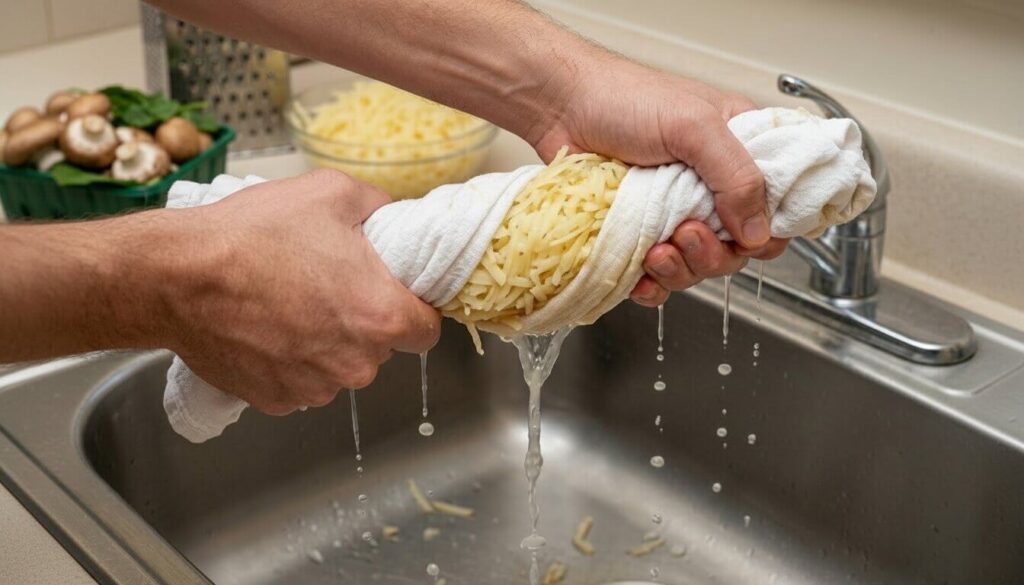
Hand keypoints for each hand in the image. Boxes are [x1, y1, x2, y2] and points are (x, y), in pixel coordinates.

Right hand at [163, 170, 439, 413]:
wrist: (176, 275)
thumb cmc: (253, 235)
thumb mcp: (331, 194)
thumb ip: (378, 208)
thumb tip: (391, 218)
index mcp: (381, 315)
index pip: (428, 331)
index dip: (414, 310)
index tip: (393, 295)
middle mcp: (356, 363)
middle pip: (381, 349)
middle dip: (362, 321)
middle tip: (328, 285)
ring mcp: (315, 387)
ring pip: (340, 367)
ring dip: (326, 343)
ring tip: (289, 303)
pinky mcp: (277, 400)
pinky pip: (301, 382)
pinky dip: (290, 361)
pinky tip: (266, 328)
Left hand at [529, 53, 787, 305]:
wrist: (559, 107)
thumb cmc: (623, 99)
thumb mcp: (693, 126)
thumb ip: (736, 176)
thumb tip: (758, 231)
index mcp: (739, 152)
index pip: (776, 206)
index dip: (766, 231)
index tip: (744, 239)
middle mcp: (711, 186)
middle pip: (737, 248)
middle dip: (712, 254)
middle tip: (683, 233)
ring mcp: (673, 212)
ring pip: (698, 266)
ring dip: (680, 270)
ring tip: (654, 251)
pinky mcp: (639, 233)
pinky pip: (658, 278)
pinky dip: (652, 286)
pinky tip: (639, 278)